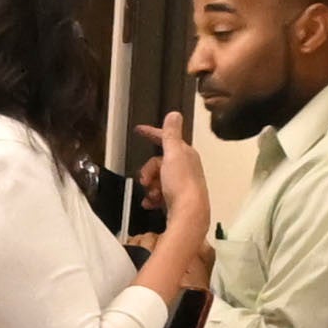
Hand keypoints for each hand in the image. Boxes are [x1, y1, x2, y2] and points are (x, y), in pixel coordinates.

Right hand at [139, 115, 216, 290]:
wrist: (189, 213)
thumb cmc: (181, 183)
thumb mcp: (174, 153)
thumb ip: (171, 134)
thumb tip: (174, 114)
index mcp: (185, 154)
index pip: (166, 138)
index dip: (151, 133)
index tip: (138, 130)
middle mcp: (186, 167)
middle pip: (158, 162)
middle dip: (148, 171)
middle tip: (145, 181)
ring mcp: (181, 184)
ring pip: (157, 179)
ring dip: (149, 186)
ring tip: (151, 195)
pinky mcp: (177, 199)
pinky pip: (159, 194)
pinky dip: (152, 198)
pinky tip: (151, 203)